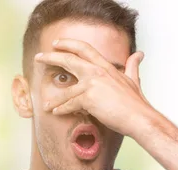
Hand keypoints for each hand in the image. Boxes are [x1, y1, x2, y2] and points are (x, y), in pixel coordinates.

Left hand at [35, 39, 157, 136]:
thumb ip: (132, 66)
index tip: (56, 43)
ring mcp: (92, 83)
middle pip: (69, 60)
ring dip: (54, 99)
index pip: (85, 49)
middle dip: (51, 57)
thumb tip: (139, 54)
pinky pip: (70, 104)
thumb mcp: (133, 80)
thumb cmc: (136, 103)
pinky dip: (62, 110)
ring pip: (67, 90)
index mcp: (105, 67)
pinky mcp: (88, 97)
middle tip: (38, 57)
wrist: (139, 118)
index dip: (69, 44)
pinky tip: (56, 113)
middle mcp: (97, 71)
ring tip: (45, 105)